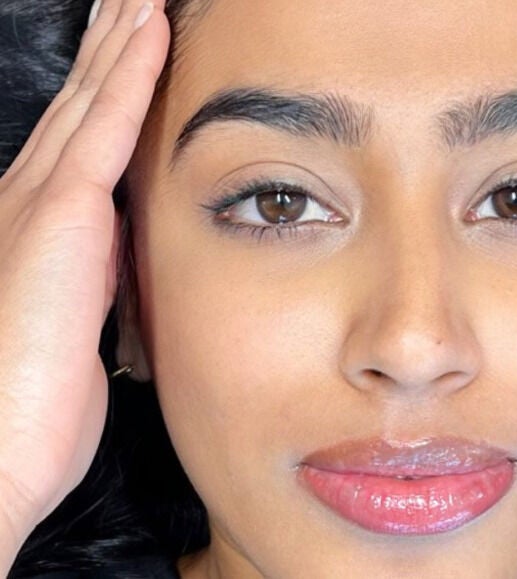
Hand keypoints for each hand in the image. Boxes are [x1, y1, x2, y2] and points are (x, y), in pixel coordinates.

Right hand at [0, 0, 167, 562]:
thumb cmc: (35, 402)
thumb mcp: (78, 329)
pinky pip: (107, 124)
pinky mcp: (60, 213)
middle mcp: (34, 199)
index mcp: (44, 229)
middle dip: (113, 46)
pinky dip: (132, 72)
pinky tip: (153, 28)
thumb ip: (99, 282)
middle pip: (84, 104)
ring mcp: (42, 200)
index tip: (137, 46)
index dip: (110, 87)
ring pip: (93, 98)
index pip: (84, 139)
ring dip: (123, 40)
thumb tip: (124, 262)